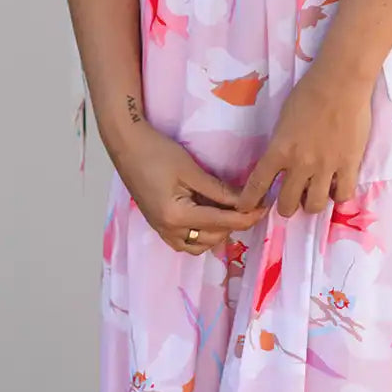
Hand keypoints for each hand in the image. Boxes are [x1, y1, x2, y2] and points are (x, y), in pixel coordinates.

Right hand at [114, 120, 269, 253]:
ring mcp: (161, 230)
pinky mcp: (158, 225)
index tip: (264, 208)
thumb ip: (218, 190)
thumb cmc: (157, 152)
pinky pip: (185, 242)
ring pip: (199, 245)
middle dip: (233, 224)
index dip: (246, 217)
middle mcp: (169, 230)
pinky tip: (209, 216)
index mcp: (177, 216)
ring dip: (218, 232)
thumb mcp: (191, 169)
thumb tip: (244, 200)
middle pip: (212, 238)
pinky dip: (201, 235)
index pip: (221, 222)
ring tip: (229, 210)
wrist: (126, 145)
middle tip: (249, 205)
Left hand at [233, 67, 374, 217]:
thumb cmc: (309, 93)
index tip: (245, 209)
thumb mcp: (283, 119)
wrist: (340, 83)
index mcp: (279, 149)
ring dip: (310, 203)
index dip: (249, 201)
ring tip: (313, 194)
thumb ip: (281, 145)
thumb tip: (281, 162)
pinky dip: (337, 194)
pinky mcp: (349, 165)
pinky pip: (342, 195)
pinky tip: (336, 186)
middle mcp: (300, 164)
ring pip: (314, 205)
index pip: (258, 184)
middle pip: (287, 204)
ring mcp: (326, 167)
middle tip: (290, 198)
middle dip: (285, 206)